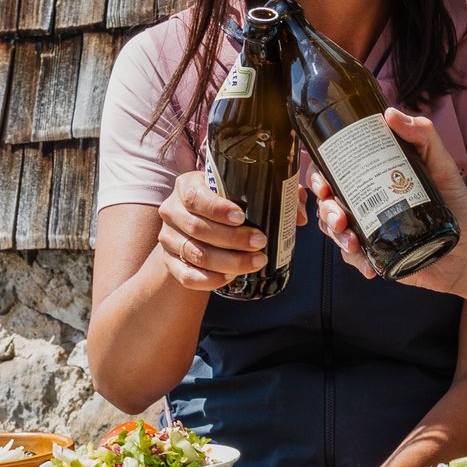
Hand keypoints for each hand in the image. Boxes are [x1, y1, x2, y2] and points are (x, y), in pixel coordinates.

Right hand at [153, 168, 291, 294]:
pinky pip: (186, 275)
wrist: (197, 228)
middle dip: (232, 239)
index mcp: (188, 186)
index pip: (196, 196)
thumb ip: (274, 196)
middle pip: (198, 227)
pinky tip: (230, 277)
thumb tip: (298, 214)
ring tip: (253, 263)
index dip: (217, 208)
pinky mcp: (169, 261)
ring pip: (194, 253)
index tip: (241, 217)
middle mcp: (173, 210)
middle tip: (259, 243)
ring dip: (227, 261)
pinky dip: (209, 279)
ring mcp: (168, 238)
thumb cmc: (225, 205)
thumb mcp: (243, 194)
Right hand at [310, 107, 466, 285]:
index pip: (336, 172)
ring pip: (334, 230)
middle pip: (328, 202)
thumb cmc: (458, 204)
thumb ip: (422, 136)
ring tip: (351, 241)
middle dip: (325, 209)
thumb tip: (390, 113)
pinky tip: (366, 265)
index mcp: (375, 177)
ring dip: (335, 235)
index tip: (323, 183)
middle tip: (338, 215)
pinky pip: (354, 257)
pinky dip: (355, 260)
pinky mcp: (377, 255)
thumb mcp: (441, 164)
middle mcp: (368, 202)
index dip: (319, 176)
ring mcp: (370, 229)